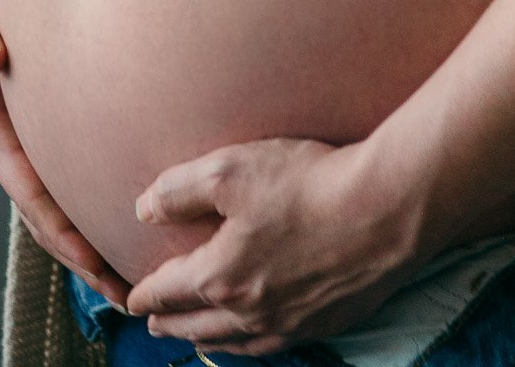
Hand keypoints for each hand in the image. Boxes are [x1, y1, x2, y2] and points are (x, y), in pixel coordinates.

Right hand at [0, 0, 128, 309]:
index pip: (29, 191)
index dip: (61, 228)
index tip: (93, 259)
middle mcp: (5, 152)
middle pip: (46, 219)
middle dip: (83, 257)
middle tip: (127, 293)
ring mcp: (21, 152)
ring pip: (57, 210)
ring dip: (89, 246)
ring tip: (132, 281)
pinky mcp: (38, 141)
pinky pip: (65, 185)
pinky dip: (90, 212)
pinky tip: (125, 227)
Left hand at [126, 136, 423, 354]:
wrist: (386, 210)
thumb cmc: (308, 184)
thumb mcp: (232, 169)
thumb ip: (180, 190)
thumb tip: (143, 209)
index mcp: (219, 276)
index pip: (167, 293)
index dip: (143, 295)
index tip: (129, 299)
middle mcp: (248, 312)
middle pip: (195, 325)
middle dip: (169, 323)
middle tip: (153, 322)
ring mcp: (287, 323)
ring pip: (232, 342)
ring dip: (206, 338)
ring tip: (196, 335)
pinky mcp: (324, 323)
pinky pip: (271, 345)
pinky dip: (249, 344)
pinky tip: (255, 336)